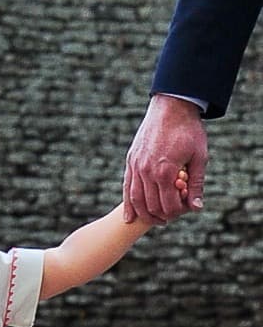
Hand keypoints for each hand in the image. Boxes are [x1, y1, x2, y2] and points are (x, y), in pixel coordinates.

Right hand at [123, 95, 207, 224]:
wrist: (172, 106)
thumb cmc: (189, 131)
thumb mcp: (199, 157)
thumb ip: (196, 184)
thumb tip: (196, 208)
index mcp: (165, 172)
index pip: (168, 205)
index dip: (177, 212)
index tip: (184, 209)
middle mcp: (147, 171)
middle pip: (151, 206)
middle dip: (162, 215)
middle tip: (170, 217)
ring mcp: (136, 167)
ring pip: (136, 200)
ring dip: (144, 214)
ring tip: (154, 219)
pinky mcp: (131, 161)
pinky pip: (127, 188)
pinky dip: (128, 205)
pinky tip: (129, 218)